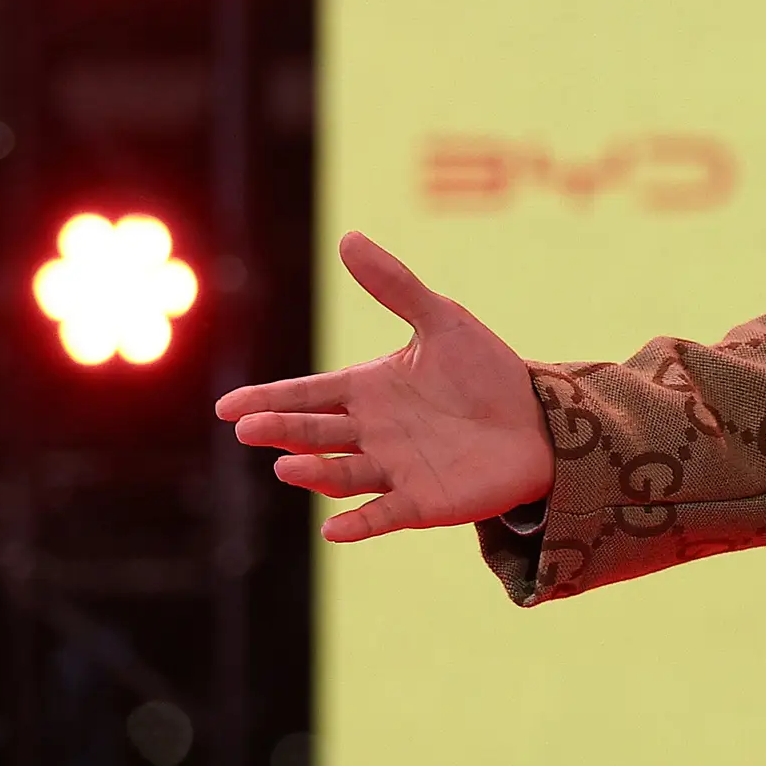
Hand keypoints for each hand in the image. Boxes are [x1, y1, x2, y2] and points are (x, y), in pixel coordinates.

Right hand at [215, 232, 556, 543]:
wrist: (539, 419)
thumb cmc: (484, 372)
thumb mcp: (441, 320)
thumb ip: (395, 284)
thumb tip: (346, 237)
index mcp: (367, 390)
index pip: (306, 395)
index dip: (267, 400)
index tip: (226, 407)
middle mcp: (371, 433)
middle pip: (315, 433)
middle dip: (281, 431)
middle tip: (248, 428)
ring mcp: (393, 470)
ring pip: (342, 474)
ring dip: (314, 473)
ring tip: (285, 466)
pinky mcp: (422, 502)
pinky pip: (383, 514)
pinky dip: (359, 523)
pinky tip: (334, 529)